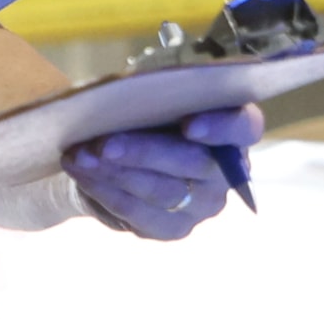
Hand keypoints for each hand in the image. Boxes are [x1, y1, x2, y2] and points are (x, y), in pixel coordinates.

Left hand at [63, 103, 264, 240]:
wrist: (123, 158)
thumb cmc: (145, 117)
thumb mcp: (153, 98)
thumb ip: (153, 96)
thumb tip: (122, 95)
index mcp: (233, 129)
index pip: (244, 127)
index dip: (220, 127)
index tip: (189, 125)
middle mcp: (225, 171)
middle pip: (193, 163)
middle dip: (143, 152)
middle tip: (103, 143)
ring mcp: (204, 204)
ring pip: (162, 191)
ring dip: (115, 173)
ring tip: (79, 156)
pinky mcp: (176, 228)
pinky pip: (140, 215)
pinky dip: (106, 193)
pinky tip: (82, 175)